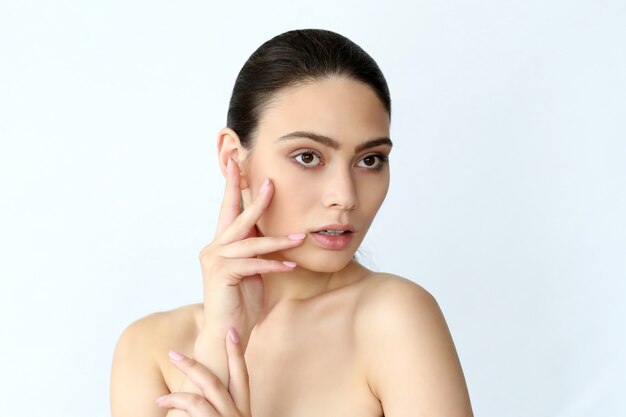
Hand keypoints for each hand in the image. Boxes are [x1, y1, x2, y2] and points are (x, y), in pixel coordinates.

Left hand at [156, 328, 250, 415]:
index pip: (242, 376)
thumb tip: (203, 396)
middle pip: (222, 376)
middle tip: (175, 353)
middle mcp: (238, 413)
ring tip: (168, 371)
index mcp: (242, 410)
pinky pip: (195, 403)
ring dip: (188, 369)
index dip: (237, 353)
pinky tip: (162, 400)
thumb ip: (220, 408)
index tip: (232, 332)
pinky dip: (177, 399)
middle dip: (201, 359)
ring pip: (210, 384)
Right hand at [198, 157, 304, 348]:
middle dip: (255, 198)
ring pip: (251, 242)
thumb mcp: (253, 269)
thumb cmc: (240, 301)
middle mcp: (214, 248)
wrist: (227, 332)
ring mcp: (215, 260)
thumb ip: (256, 249)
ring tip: (300, 236)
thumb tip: (272, 232)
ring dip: (278, 240)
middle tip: (270, 181)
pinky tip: (291, 265)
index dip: (233, 185)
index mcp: (221, 244)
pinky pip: (253, 264)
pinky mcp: (221, 274)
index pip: (228, 209)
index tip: (235, 162)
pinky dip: (274, 264)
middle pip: (237, 217)